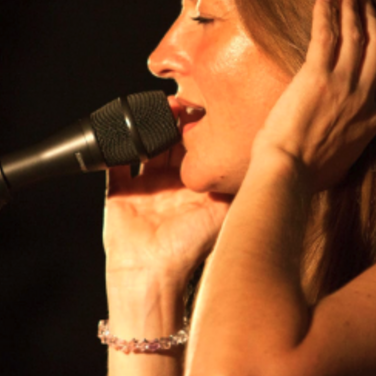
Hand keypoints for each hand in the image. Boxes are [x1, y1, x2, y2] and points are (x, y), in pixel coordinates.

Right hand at [103, 117, 230, 287]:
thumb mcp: (223, 211)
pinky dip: (112, 148)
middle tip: (175, 103)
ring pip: (143, 148)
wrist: (153, 272)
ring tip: (150, 111)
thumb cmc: (190, 248)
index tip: (201, 109)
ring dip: (145, 129)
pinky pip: (113, 164)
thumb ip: (237, 186)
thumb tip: (263, 160)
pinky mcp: (119, 193)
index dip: (198, 129)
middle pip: (169, 144)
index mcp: (194, 188)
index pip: (197, 150)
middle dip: (171, 123)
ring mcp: (144, 188)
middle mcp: (170, 186)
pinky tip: (118, 129)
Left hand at [252, 0, 375, 190]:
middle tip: (367, 0)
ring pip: (356, 35)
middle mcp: (365, 97)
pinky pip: (326, 35)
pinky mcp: (317, 76)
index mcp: (374, 119)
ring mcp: (344, 84)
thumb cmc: (310, 173)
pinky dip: (326, 13)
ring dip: (353, 8)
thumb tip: (346, 132)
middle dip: (374, 20)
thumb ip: (354, 137)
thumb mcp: (347, 158)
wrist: (289, 174)